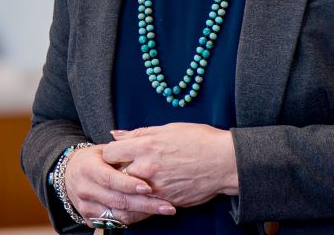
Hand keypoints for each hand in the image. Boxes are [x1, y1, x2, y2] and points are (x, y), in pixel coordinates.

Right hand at [65, 144, 176, 225]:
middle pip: (117, 200)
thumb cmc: (92, 159)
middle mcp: (85, 189)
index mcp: (88, 168)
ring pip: (117, 215)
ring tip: (163, 210)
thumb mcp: (103, 149)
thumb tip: (143, 142)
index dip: (129, 184)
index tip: (149, 186)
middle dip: (145, 204)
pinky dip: (132, 219)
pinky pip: (114, 223)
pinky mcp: (88, 218)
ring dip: (142, 214)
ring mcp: (86, 206)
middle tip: (168, 205)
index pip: (110, 179)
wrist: (68, 174)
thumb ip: (121, 149)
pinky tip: (148, 214)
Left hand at [102, 123, 238, 207]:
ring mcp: (155, 188)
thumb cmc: (200, 140)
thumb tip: (116, 134)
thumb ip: (139, 133)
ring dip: (126, 189)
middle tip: (119, 170)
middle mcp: (147, 168)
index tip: (116, 154)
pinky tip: (143, 195)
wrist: (224, 162)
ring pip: (127, 194)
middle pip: (114, 175)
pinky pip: (144, 205)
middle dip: (115, 172)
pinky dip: (140, 201)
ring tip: (131, 184)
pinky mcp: (165, 201)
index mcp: (146, 146)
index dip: (110, 153)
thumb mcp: (168, 128)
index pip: (109, 152)